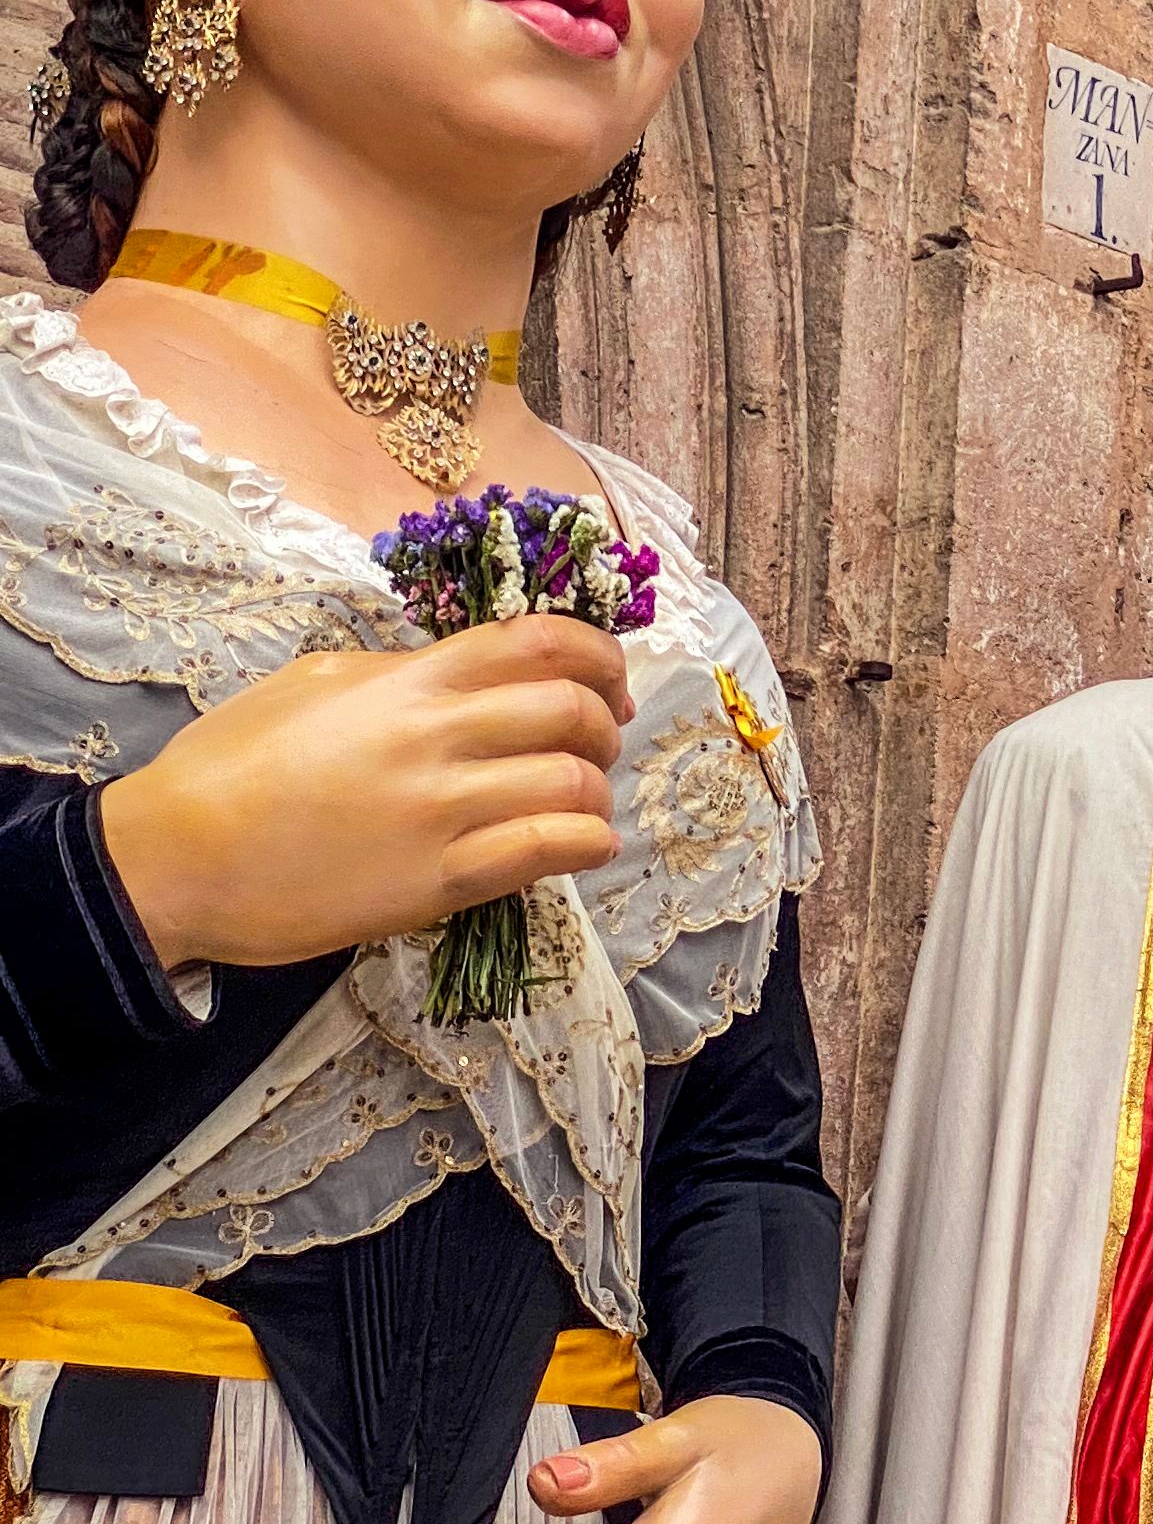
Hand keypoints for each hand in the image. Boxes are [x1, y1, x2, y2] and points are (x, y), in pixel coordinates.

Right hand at [100, 617, 633, 973]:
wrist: (172, 857)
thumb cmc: (228, 765)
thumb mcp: (310, 683)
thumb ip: (396, 672)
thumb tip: (458, 672)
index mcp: (409, 682)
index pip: (539, 642)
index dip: (600, 655)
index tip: (609, 680)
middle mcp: (437, 738)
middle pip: (572, 711)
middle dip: (605, 726)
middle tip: (597, 746)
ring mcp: (442, 811)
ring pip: (574, 785)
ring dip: (597, 792)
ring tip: (584, 804)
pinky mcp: (439, 881)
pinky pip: (548, 851)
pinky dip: (588, 844)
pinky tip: (585, 845)